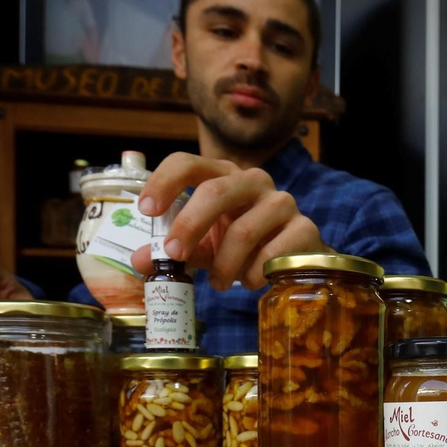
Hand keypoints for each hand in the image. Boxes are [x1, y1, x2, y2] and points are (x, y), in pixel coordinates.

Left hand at [134, 153, 324, 290]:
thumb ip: (176, 250)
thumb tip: (141, 261)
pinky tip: (249, 281)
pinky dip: (253, 273)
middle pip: (215, 191)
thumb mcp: (205, 245)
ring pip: (243, 230)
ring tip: (218, 283)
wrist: (292, 258)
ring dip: (223, 263)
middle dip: (189, 225)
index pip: (188, 163)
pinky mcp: (305, 228)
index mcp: (223, 176)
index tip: (146, 210)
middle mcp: (253, 181)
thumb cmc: (242, 245)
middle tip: (174, 255)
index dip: (164, 182)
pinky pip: (272, 253)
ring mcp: (282, 202)